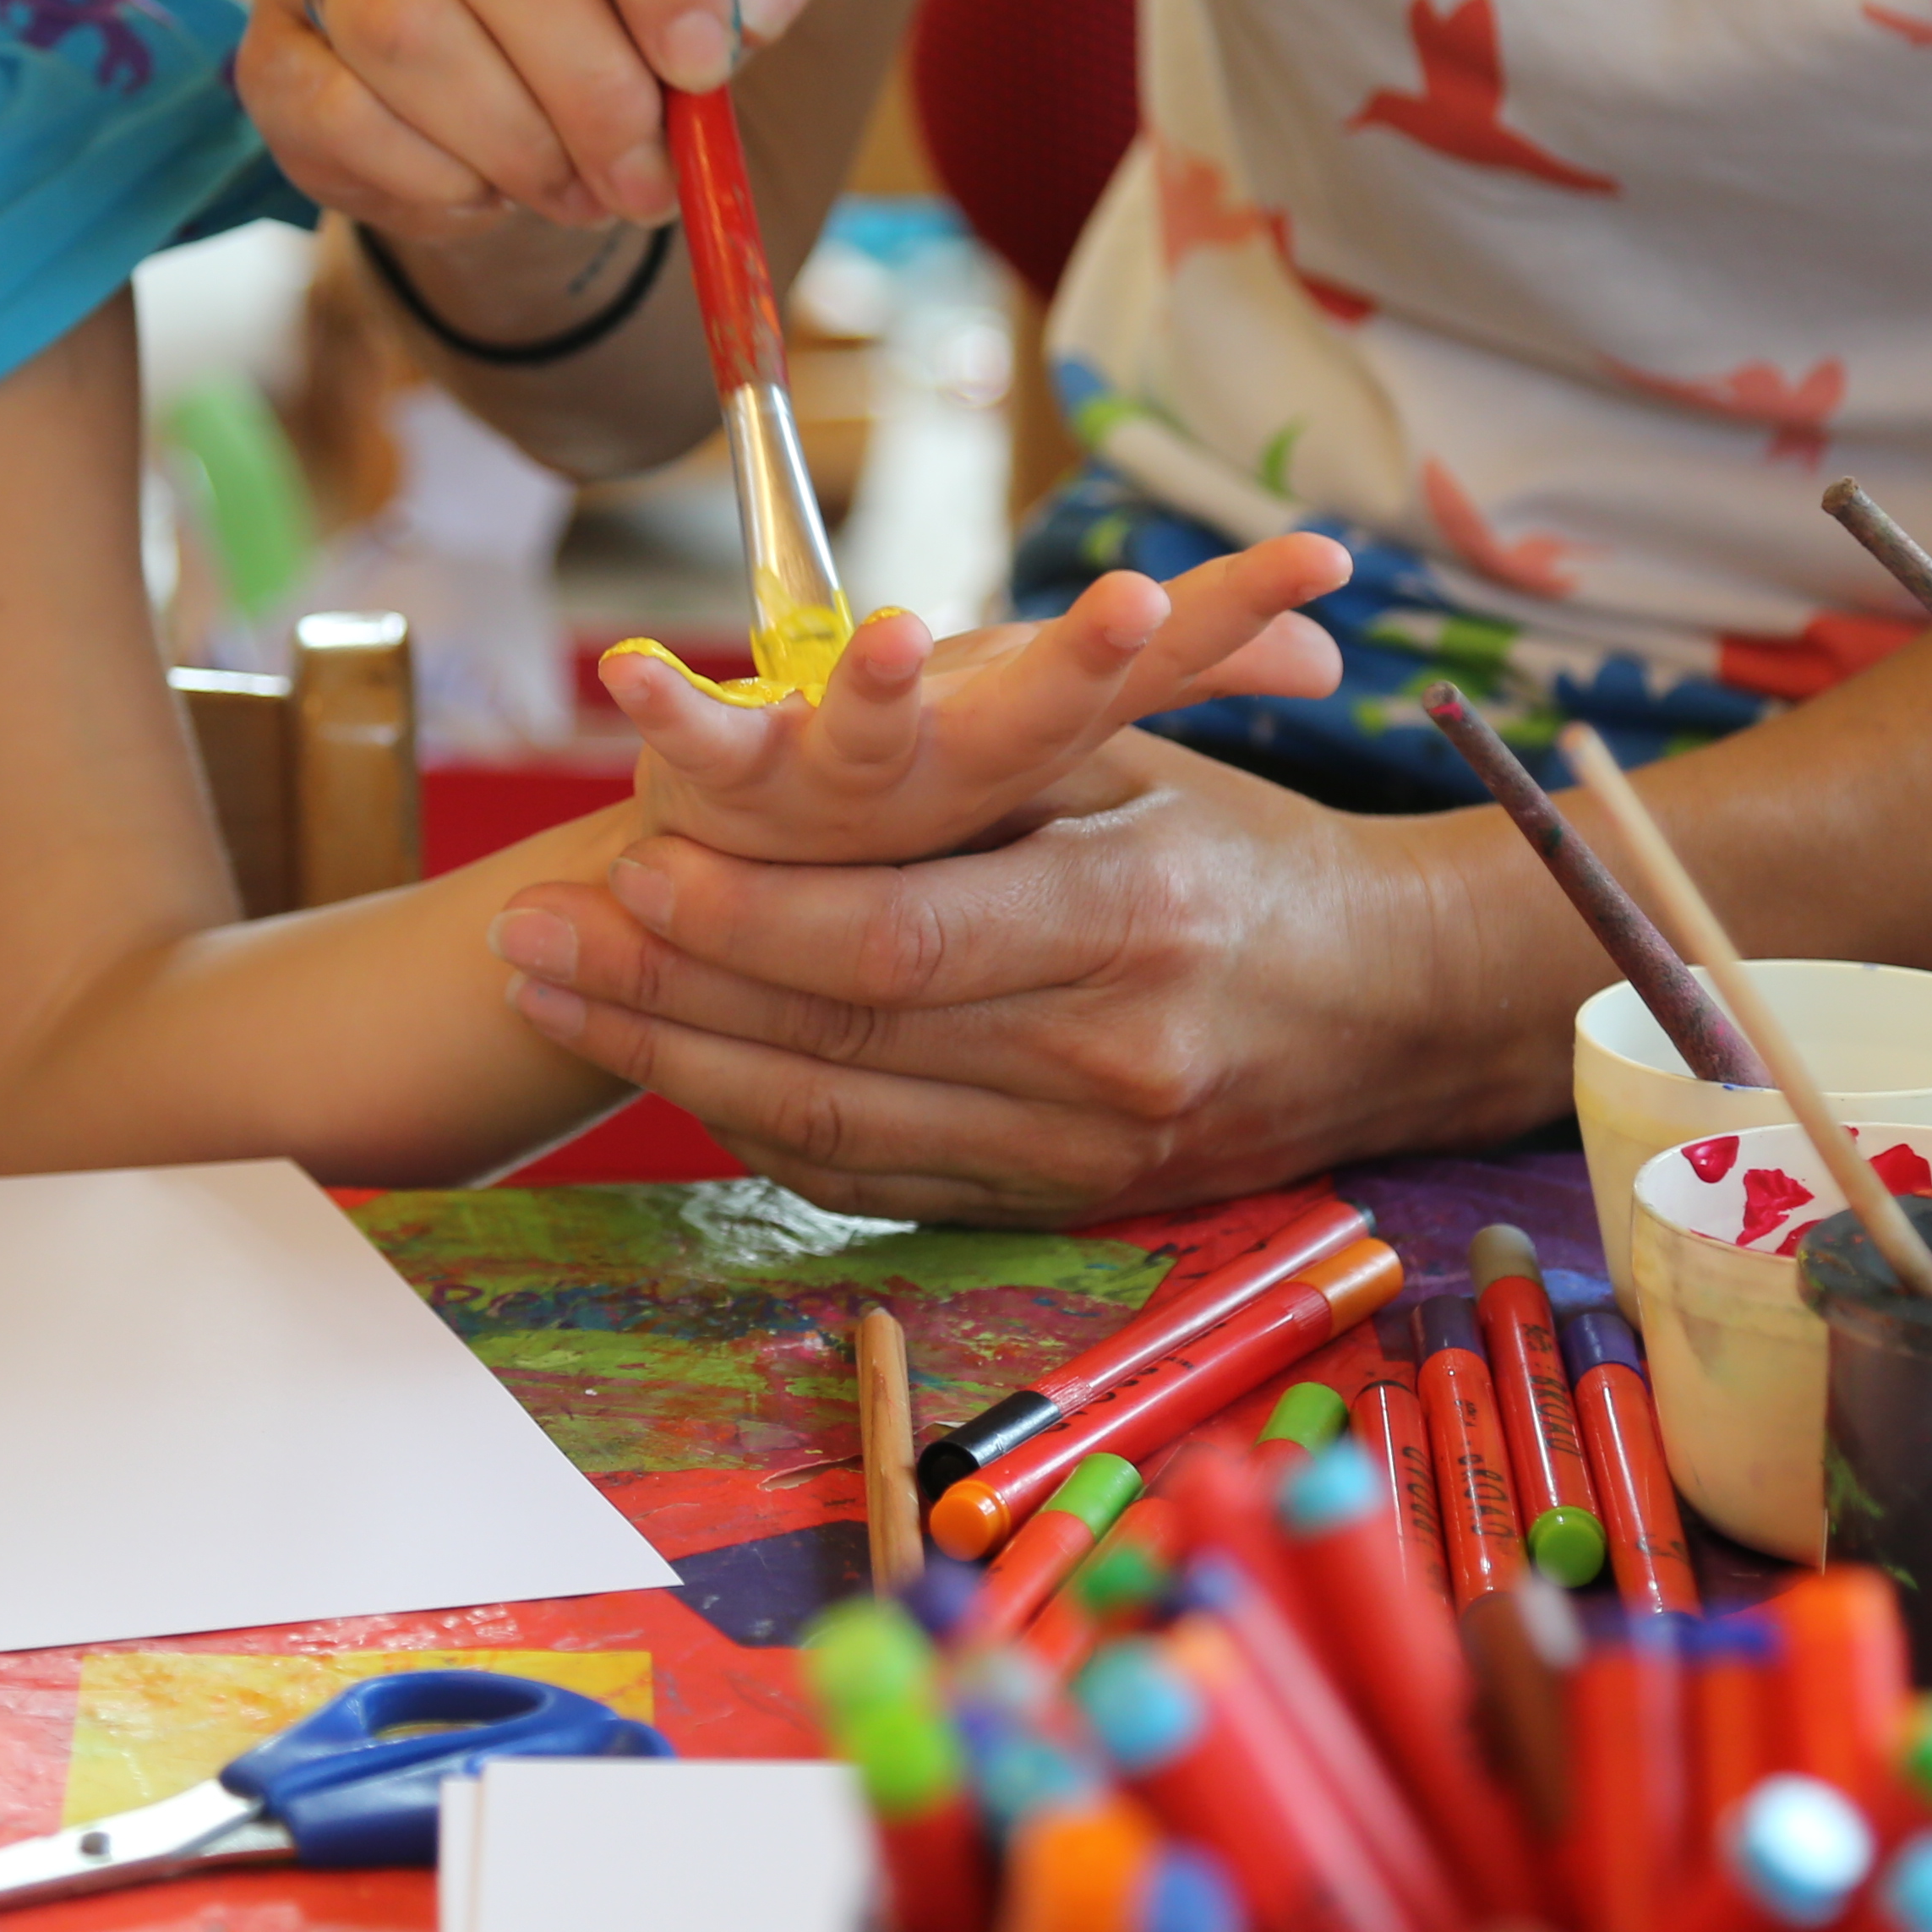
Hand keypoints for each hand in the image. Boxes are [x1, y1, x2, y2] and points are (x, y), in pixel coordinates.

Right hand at [245, 0, 855, 245]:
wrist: (526, 125)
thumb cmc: (623, 20)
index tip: (707, 64)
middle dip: (592, 82)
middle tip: (649, 175)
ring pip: (406, 29)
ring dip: (516, 138)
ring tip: (577, 186)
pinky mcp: (267, 47)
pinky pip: (341, 113)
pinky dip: (435, 178)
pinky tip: (483, 191)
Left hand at [483, 737, 1569, 1222]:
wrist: (1403, 1005)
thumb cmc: (1258, 852)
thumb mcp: (1142, 766)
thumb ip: (985, 762)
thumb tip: (802, 718)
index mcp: (1126, 922)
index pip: (893, 941)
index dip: (746, 921)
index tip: (623, 870)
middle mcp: (1102, 1060)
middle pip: (839, 1044)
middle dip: (663, 994)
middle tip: (528, 939)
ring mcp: (1086, 1157)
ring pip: (840, 1130)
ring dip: (681, 1068)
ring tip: (560, 1001)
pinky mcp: (1071, 1213)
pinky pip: (884, 1182)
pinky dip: (767, 1134)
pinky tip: (677, 1073)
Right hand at [605, 537, 1350, 867]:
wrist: (749, 835)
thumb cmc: (920, 766)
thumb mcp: (1055, 737)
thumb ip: (1179, 685)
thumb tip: (1328, 656)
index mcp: (1034, 722)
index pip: (1156, 664)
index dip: (1235, 614)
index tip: (1328, 559)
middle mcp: (947, 724)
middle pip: (1033, 699)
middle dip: (1085, 659)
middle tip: (1141, 605)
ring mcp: (837, 745)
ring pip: (865, 718)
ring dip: (876, 682)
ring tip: (897, 638)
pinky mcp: (731, 774)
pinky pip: (703, 748)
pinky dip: (670, 712)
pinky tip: (637, 678)